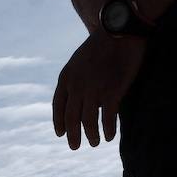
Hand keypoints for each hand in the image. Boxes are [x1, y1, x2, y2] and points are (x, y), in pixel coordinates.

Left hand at [52, 33, 146, 149]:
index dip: (58, 122)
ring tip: (94, 143)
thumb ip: (75, 79)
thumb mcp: (79, 60)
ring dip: (91, 135)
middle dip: (73, 135)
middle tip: (75, 146)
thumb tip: (77, 98)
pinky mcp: (111, 92)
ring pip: (88, 122)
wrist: (119, 30)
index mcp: (66, 77)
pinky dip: (107, 130)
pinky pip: (107, 119)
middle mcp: (76, 86)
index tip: (61, 134)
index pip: (58, 106)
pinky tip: (108, 136)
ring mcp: (93, 90)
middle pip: (71, 119)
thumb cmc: (102, 44)